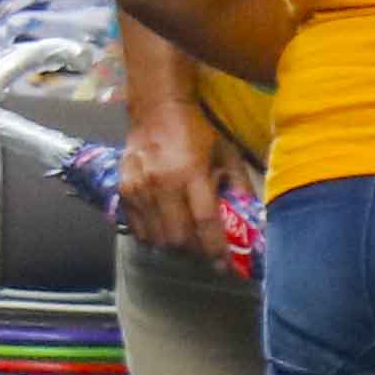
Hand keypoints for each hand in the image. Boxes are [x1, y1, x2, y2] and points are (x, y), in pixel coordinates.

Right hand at [115, 106, 229, 259]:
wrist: (155, 109)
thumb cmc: (196, 131)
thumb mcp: (226, 152)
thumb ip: (239, 185)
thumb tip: (250, 217)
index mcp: (190, 172)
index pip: (205, 222)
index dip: (216, 248)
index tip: (225, 265)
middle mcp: (161, 183)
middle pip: (178, 237)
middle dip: (196, 252)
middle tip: (207, 253)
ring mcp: (138, 189)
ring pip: (157, 238)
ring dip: (175, 247)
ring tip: (188, 243)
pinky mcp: (123, 191)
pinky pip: (138, 229)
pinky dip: (153, 237)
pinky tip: (166, 231)